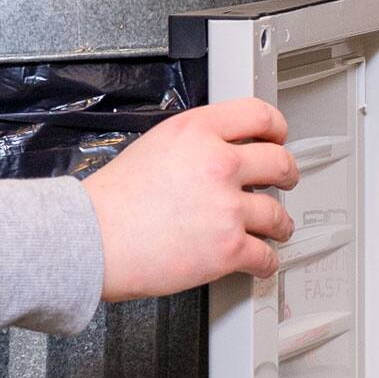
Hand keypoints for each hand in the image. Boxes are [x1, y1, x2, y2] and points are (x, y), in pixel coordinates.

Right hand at [84, 101, 298, 298]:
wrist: (92, 240)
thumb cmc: (110, 202)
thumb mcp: (153, 145)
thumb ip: (192, 144)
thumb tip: (217, 150)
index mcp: (197, 132)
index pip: (258, 115)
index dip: (276, 128)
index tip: (278, 137)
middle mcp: (218, 163)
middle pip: (279, 162)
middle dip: (287, 174)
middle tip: (286, 180)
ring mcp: (227, 207)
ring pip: (277, 214)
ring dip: (280, 223)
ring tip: (278, 227)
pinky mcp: (228, 248)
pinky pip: (266, 256)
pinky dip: (266, 262)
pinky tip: (262, 260)